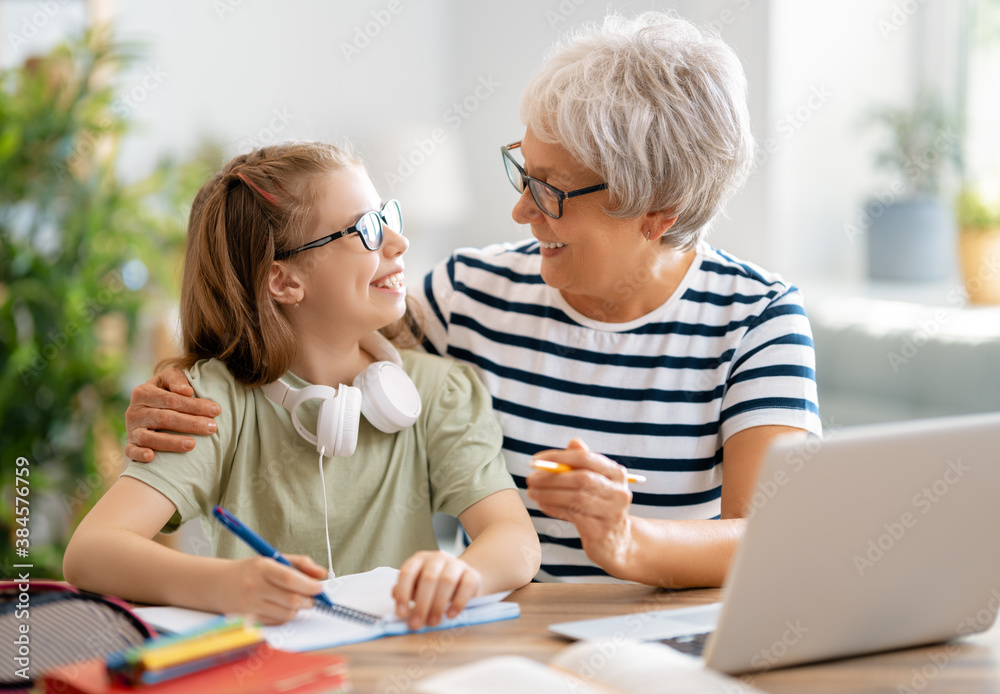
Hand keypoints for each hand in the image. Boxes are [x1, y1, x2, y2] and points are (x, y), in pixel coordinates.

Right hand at [125, 368, 220, 461]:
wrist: (145, 408)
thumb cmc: (164, 392)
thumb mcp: (167, 379)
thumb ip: (176, 379)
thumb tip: (187, 391)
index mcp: (143, 392)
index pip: (172, 399)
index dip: (194, 405)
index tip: (216, 410)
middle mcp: (134, 411)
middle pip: (164, 418)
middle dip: (190, 423)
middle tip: (212, 428)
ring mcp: (131, 429)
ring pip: (149, 437)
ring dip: (171, 442)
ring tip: (192, 444)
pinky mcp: (130, 445)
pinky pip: (131, 452)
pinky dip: (139, 454)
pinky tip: (151, 457)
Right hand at [213, 554, 326, 625]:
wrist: (219, 584)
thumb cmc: (252, 570)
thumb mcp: (274, 559)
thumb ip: (300, 564)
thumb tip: (322, 574)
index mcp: (261, 567)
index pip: (290, 579)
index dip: (309, 585)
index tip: (319, 588)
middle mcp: (254, 587)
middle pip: (291, 600)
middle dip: (308, 600)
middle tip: (312, 597)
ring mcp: (249, 606)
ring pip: (286, 614)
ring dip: (298, 609)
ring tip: (297, 601)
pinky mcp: (248, 620)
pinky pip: (276, 622)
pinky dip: (285, 616)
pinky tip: (282, 607)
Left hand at [392, 551, 482, 629]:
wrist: (463, 579)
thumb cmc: (435, 586)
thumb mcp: (418, 586)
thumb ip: (406, 590)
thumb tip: (395, 594)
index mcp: (419, 560)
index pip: (408, 573)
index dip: (403, 593)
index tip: (401, 614)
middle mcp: (437, 558)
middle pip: (428, 578)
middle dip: (421, 604)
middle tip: (417, 624)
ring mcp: (456, 564)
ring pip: (447, 580)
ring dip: (438, 604)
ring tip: (433, 622)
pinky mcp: (472, 574)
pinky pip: (466, 586)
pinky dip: (458, 602)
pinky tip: (450, 614)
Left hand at [526, 438, 633, 576]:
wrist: (615, 541)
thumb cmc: (599, 505)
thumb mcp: (594, 482)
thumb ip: (583, 463)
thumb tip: (573, 441)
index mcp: (617, 473)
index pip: (586, 458)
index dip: (559, 457)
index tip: (536, 460)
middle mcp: (619, 492)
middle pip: (581, 479)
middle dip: (551, 477)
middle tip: (531, 478)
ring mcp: (612, 513)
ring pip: (576, 499)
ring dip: (549, 494)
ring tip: (532, 492)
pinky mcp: (601, 531)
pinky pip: (573, 516)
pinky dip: (554, 508)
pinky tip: (542, 504)